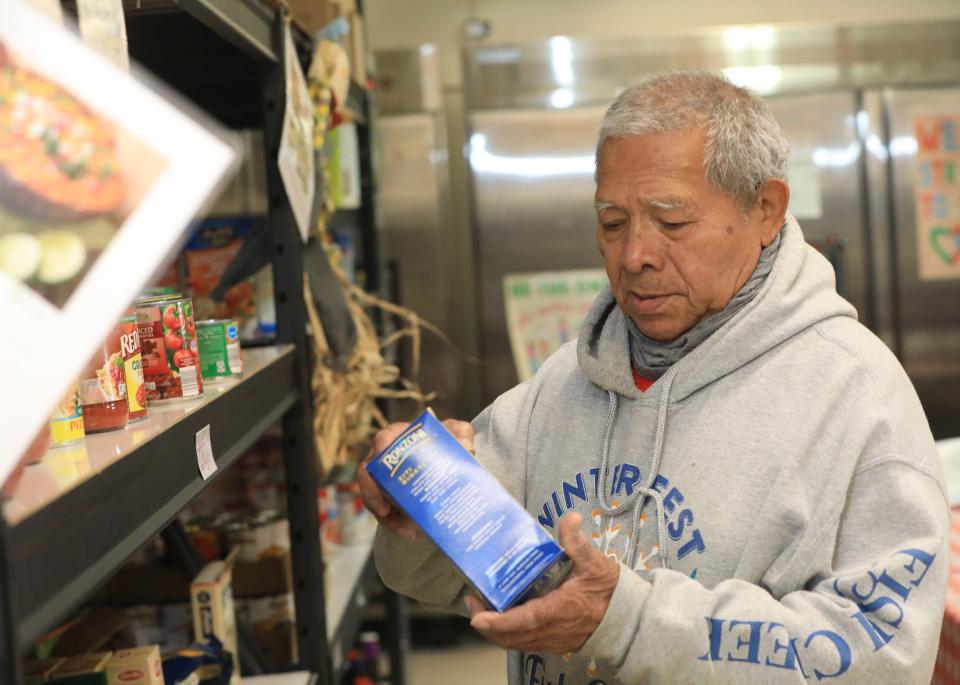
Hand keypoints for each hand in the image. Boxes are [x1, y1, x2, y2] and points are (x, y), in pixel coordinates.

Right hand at [356, 418, 475, 540]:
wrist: (447, 465)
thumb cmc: (446, 444)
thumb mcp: (455, 436)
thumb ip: (461, 433)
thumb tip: (465, 445)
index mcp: (399, 437)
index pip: (384, 439)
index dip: (381, 451)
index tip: (385, 463)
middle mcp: (385, 456)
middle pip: (367, 470)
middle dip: (372, 491)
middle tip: (384, 508)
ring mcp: (382, 478)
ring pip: (370, 494)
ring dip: (383, 513)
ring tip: (403, 527)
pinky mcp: (384, 497)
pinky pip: (380, 511)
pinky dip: (391, 522)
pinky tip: (407, 532)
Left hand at [465, 512, 619, 653]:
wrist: (627, 618)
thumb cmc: (609, 591)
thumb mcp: (595, 563)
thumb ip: (578, 542)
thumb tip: (570, 518)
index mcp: (559, 610)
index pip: (523, 620)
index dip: (498, 621)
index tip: (477, 616)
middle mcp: (552, 630)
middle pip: (511, 637)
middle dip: (486, 624)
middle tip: (472, 600)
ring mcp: (552, 639)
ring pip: (516, 643)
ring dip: (495, 630)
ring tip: (482, 607)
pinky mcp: (554, 642)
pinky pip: (525, 643)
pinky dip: (509, 634)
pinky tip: (503, 616)